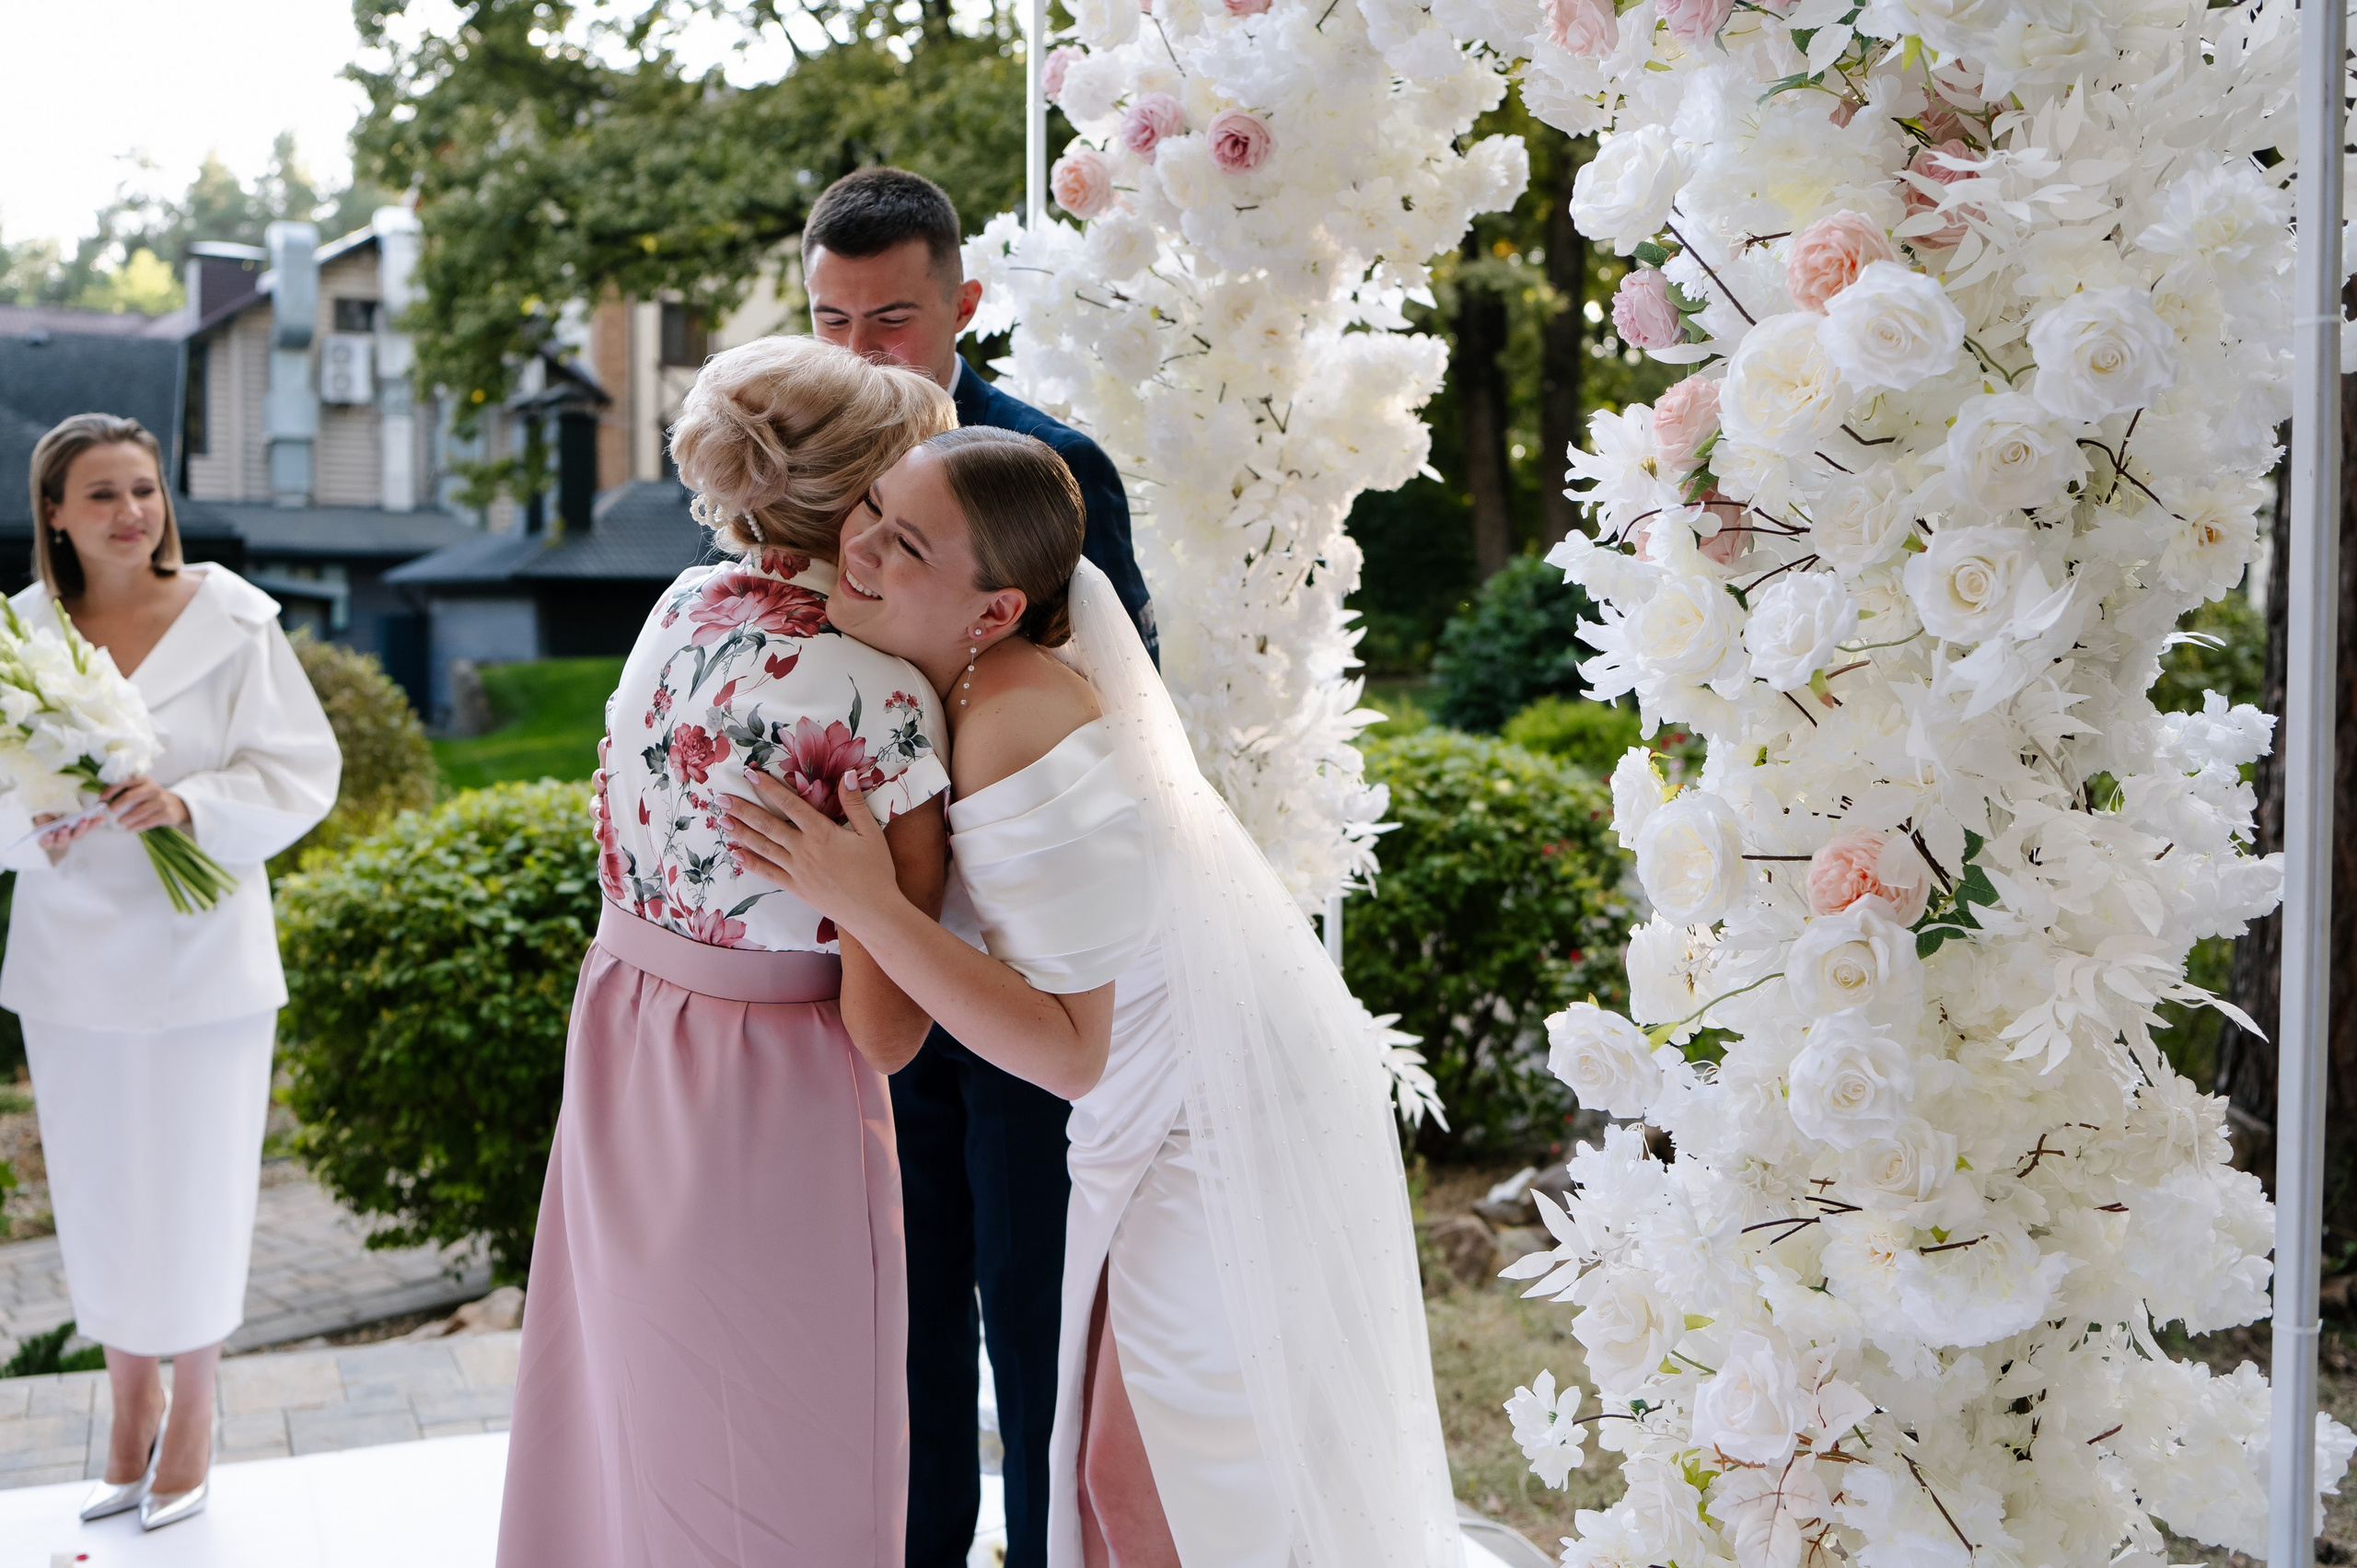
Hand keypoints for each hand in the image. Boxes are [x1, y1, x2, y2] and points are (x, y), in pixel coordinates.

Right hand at [33, 809, 102, 864]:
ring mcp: (71, 836)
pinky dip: (94, 823)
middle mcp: (59, 841)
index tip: (49, 834)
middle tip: (65, 827)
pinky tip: (100, 817)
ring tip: (84, 820)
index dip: (47, 840)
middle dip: (64, 834)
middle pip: (63, 841)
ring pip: (77, 836)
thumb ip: (41, 818)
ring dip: (81, 828)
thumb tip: (45, 815)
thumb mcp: (40, 816)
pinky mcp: (80, 831)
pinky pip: (88, 828)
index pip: (45, 843)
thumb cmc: (44, 817)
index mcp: (45, 839)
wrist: (51, 813)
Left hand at [102, 777, 189, 833]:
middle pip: (131, 796)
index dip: (111, 790)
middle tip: (111, 811)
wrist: (177, 806)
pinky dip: (137, 826)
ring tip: (119, 822)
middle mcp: (154, 788)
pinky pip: (148, 821)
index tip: (102, 799)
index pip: (124, 781)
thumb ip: (127, 790)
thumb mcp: (143, 788)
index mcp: (144, 779)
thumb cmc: (152, 798)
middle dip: (117, 804)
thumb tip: (104, 800)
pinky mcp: (167, 813)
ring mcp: (161, 801)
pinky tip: (130, 828)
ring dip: (126, 818)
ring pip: (139, 811)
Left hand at [723, 772, 903, 930]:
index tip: (750, 775)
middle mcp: (803, 849)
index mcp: (822, 832)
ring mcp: (796, 870)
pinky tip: (736, 854)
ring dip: (740, 832)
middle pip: (767, 824)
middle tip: (721, 797)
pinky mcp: (795, 887)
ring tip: (722, 820)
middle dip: (743, 809)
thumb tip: (848, 774)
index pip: (790, 804)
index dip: (768, 788)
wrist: (873, 911)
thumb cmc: (876, 871)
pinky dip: (750, 862)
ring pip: (762, 847)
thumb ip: (855, 804)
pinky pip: (767, 872)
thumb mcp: (871, 833)